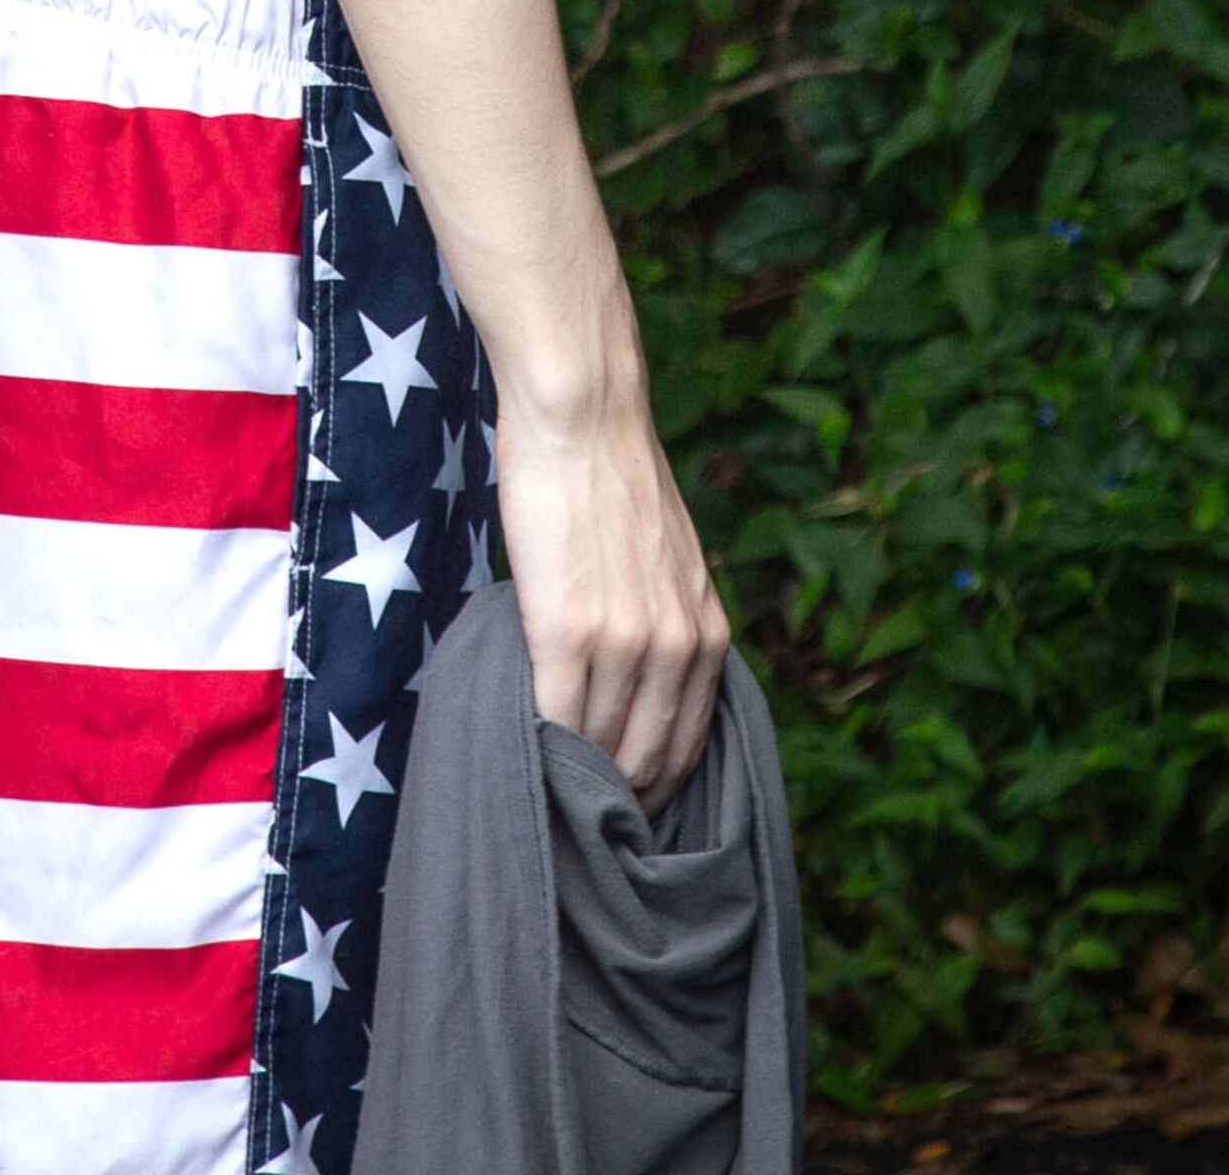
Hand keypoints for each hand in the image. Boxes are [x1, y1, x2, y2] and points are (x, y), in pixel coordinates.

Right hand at [491, 395, 730, 810]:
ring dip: (574, 772)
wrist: (582, 418)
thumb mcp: (669, 562)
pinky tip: (521, 743)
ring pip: (599, 743)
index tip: (624, 800)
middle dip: (616, 792)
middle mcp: (676, 646)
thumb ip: (662, 623)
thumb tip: (631, 682)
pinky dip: (539, 737)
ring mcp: (623, 640)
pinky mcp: (565, 627)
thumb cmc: (611, 479)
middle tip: (580, 810)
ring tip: (547, 788)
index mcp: (706, 634)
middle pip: (646, 756)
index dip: (652, 782)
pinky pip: (555, 711)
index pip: (685, 743)